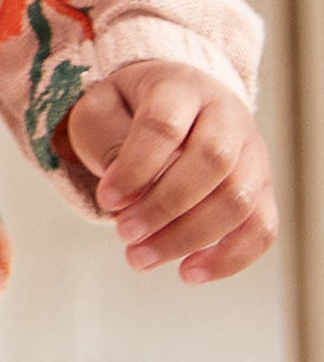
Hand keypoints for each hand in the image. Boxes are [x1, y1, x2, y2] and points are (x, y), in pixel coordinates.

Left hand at [60, 63, 278, 279]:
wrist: (168, 106)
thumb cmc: (126, 112)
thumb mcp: (100, 112)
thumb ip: (110, 144)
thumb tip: (130, 196)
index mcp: (179, 88)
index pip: (166, 126)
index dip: (136, 166)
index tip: (106, 200)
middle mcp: (226, 116)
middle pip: (211, 163)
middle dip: (164, 206)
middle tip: (124, 234)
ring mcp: (252, 153)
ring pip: (239, 200)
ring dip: (189, 237)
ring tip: (140, 258)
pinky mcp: (262, 188)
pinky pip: (262, 228)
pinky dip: (230, 257)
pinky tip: (189, 273)